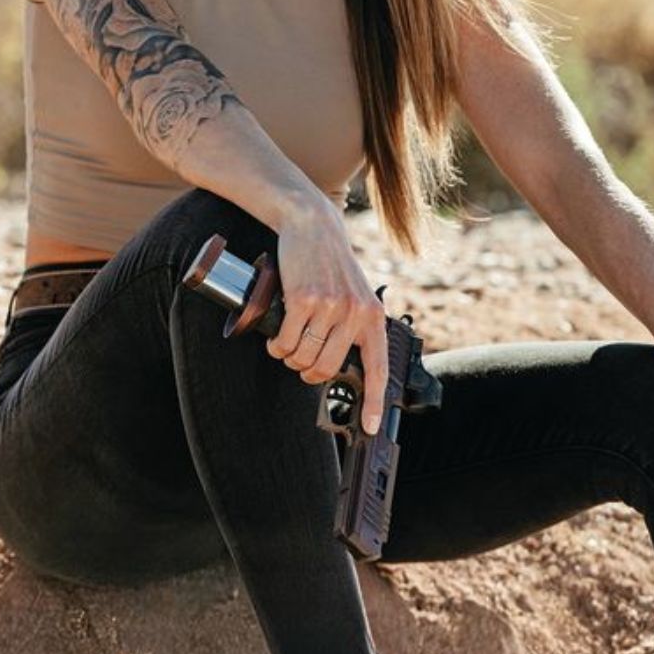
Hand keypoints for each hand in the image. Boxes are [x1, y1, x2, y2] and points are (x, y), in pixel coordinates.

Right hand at [265, 197, 390, 435]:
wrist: (312, 226)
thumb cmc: (329, 264)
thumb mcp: (353, 295)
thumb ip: (353, 325)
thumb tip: (339, 365)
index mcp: (373, 318)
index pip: (377, 369)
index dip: (375, 403)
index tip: (371, 426)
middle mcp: (355, 315)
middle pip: (327, 368)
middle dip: (307, 373)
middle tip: (299, 363)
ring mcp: (330, 307)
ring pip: (304, 357)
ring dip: (289, 360)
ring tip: (284, 349)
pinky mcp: (304, 300)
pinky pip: (286, 341)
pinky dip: (277, 347)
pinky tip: (276, 341)